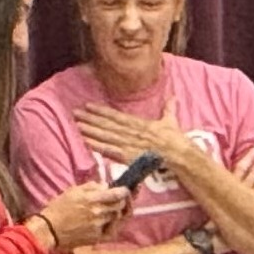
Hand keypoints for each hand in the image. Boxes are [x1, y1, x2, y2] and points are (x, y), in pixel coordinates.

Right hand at [35, 181, 130, 250]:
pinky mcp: (97, 238)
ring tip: (114, 209)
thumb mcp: (72, 191)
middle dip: (123, 201)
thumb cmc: (58, 209)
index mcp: (93, 199)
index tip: (125, 189)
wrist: (49, 230)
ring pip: (117, 218)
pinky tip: (110, 222)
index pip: (118, 194)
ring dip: (117, 212)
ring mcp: (99, 226)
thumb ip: (91, 187)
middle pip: (120, 206)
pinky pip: (112, 230)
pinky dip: (113, 225)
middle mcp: (99, 213)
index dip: (125, 191)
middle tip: (120, 199)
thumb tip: (105, 186)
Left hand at [75, 97, 203, 172]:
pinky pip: (110, 151)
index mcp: (138, 123)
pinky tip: (86, 142)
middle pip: (107, 124)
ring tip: (77, 125)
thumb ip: (169, 109)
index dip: (101, 111)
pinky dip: (98, 146)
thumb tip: (173, 96)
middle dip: (90, 119)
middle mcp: (131, 131)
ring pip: (106, 136)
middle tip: (75, 113)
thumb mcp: (171, 121)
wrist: (179, 155)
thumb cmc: (175, 140)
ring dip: (91, 131)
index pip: (116, 116)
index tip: (88, 105)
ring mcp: (128, 144)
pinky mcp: (128, 156)